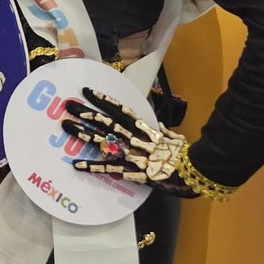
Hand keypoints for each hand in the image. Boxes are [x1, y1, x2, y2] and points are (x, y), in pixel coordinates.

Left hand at [59, 88, 189, 191]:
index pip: (121, 111)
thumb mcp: (175, 140)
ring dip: (84, 134)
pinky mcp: (133, 171)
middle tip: (67, 105)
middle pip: (107, 122)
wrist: (197, 171)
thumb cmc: (188, 157)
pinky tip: (76, 164)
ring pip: (104, 141)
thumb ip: (164, 134)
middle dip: (87, 113)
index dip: (104, 101)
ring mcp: (133, 154)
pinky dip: (92, 166)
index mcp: (146, 130)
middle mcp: (136, 138)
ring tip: (65, 126)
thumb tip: (160, 128)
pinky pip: (109, 169)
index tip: (88, 92)